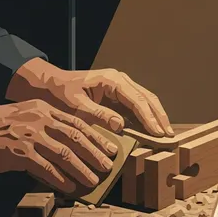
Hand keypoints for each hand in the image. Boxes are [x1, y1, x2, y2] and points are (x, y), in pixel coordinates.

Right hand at [0, 100, 117, 193]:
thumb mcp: (24, 118)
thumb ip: (45, 128)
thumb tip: (68, 147)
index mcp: (44, 109)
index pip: (78, 123)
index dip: (97, 136)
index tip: (111, 148)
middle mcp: (40, 120)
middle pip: (76, 137)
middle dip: (96, 153)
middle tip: (109, 166)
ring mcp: (30, 136)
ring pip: (64, 154)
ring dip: (82, 169)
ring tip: (93, 180)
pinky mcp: (18, 152)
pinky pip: (45, 168)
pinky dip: (60, 178)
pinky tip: (70, 186)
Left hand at [6, 58, 173, 136]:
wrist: (48, 85)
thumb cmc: (60, 94)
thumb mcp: (76, 106)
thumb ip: (98, 115)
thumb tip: (121, 125)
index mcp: (112, 80)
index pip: (137, 100)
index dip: (149, 118)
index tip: (158, 133)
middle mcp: (121, 81)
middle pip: (147, 98)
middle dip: (159, 117)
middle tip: (169, 136)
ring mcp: (121, 87)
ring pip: (146, 101)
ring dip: (156, 117)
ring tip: (165, 134)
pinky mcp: (118, 95)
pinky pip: (137, 105)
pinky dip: (146, 117)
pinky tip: (152, 130)